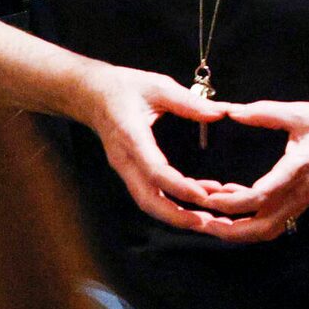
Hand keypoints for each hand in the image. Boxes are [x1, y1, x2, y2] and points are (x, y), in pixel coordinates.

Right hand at [73, 63, 250, 231]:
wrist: (89, 93)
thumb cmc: (122, 86)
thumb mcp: (157, 85)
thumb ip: (188, 101)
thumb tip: (219, 113)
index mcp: (130, 136)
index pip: (153, 170)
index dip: (178, 186)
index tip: (202, 196)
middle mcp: (125, 159)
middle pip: (147, 199)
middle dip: (177, 216)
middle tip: (207, 223)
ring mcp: (125, 167)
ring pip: (148, 201)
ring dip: (176, 214)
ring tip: (207, 220)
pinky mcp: (130, 170)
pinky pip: (149, 192)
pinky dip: (172, 201)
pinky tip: (198, 198)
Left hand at [185, 100, 308, 242]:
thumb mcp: (301, 113)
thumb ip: (264, 112)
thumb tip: (230, 110)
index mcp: (296, 170)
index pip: (258, 197)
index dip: (228, 201)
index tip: (205, 193)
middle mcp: (298, 193)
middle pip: (258, 229)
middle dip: (225, 229)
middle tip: (198, 217)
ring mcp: (301, 202)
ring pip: (264, 232)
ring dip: (235, 231)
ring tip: (209, 215)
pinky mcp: (302, 202)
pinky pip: (271, 223)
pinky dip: (248, 222)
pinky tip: (232, 201)